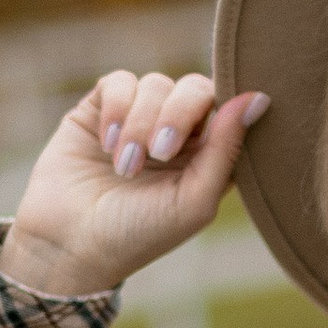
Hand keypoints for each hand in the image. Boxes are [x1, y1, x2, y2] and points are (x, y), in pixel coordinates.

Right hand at [0, 71, 268, 302]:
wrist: (68, 245)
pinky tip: (107, 144)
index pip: (231, 108)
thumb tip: (259, 97)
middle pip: (195, 88)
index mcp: (208, 156)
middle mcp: (176, 132)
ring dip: (140, 124)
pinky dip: (117, 109)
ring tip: (125, 167)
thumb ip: (227, 150)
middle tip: (161, 152)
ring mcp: (138, 117)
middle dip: (178, 114)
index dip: (223, 111)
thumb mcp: (193, 201)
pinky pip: (119, 81)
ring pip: (156, 84)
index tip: (205, 135)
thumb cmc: (137, 235)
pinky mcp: (100, 109)